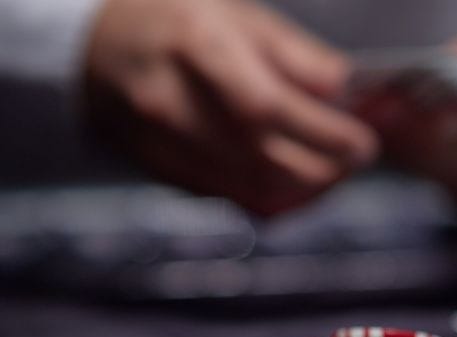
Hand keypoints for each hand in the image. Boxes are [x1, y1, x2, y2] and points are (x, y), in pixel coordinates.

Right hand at [83, 0, 377, 214]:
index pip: (268, 108)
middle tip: (352, 159)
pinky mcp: (159, 171)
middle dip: (322, 169)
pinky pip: (226, 198)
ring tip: (329, 173)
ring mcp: (160, 143)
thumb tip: (344, 89)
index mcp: (197, 48)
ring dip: (301, 191)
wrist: (96, 46)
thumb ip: (295, 55)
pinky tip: (290, 181)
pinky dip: (268, 197)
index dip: (322, 134)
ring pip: (248, 190)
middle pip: (262, 159)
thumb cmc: (175, 20)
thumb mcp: (238, 15)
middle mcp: (172, 101)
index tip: (361, 143)